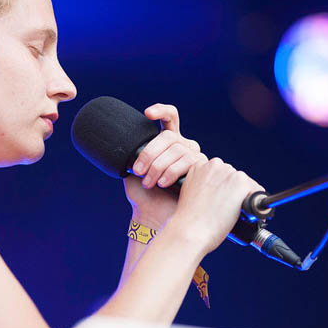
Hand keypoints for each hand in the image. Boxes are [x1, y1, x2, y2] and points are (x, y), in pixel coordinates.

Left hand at [123, 104, 207, 228]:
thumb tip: (127, 147)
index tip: (147, 114)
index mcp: (168, 142)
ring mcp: (194, 156)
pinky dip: (171, 172)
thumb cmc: (144, 196)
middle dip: (150, 152)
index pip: (170, 117)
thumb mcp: (134, 171)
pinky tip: (162, 183)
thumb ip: (134, 156)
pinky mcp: (201, 169)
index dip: (161, 111)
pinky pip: (186, 162)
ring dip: (158, 166)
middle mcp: (184, 145)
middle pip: (169, 137)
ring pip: (176, 150)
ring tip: (149, 182)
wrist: (156, 215)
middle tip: (138, 171)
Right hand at [171, 158, 265, 255]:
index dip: (222, 188)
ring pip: (245, 184)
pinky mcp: (241, 183)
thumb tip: (217, 194)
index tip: (221, 200)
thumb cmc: (187, 219)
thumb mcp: (189, 194)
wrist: (190, 230)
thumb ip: (202, 187)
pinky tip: (248, 214)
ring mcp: (229, 173)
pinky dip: (256, 204)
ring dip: (243, 197)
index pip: (220, 173)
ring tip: (235, 213)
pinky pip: (257, 192)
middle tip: (228, 209)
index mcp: (200, 166)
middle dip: (233, 192)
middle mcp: (214, 165)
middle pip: (233, 177)